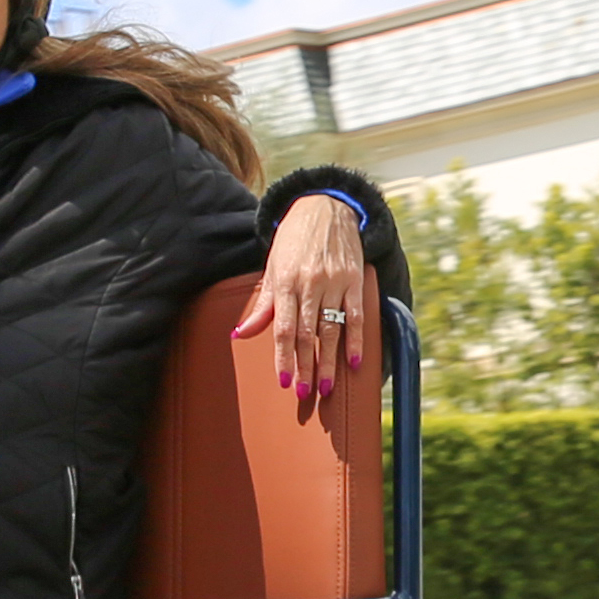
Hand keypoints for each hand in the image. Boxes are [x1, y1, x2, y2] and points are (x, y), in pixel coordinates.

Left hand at [238, 197, 378, 421]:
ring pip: (332, 328)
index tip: (285, 381)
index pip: (284, 328)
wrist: (324, 206)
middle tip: (306, 392)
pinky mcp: (354, 279)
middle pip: (308, 333)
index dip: (284, 357)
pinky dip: (357, 339)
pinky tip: (354, 361)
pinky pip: (356, 314)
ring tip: (326, 386)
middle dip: (306, 366)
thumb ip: (263, 304)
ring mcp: (334, 282)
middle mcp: (310, 284)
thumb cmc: (293, 240)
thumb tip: (241, 334)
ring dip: (329, 360)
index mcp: (285, 282)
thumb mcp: (272, 267)